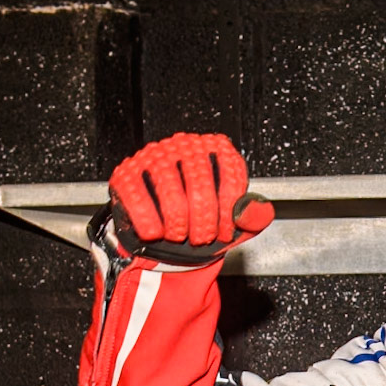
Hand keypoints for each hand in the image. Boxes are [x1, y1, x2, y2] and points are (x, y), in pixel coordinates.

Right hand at [107, 132, 274, 261]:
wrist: (163, 229)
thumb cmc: (200, 219)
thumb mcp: (233, 219)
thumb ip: (252, 215)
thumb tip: (258, 210)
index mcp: (215, 150)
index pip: (229, 181)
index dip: (228, 215)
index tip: (225, 232)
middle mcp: (185, 147)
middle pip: (200, 192)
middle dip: (203, 226)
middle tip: (202, 238)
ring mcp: (154, 157)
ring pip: (172, 200)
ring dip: (178, 229)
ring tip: (179, 236)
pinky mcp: (127, 172)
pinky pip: (140, 202)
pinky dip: (151, 226)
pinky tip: (156, 233)